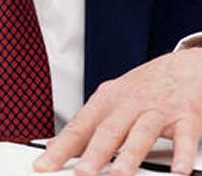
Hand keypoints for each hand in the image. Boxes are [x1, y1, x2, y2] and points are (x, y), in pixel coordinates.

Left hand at [34, 48, 201, 175]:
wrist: (184, 66)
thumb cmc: (144, 87)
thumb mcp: (110, 101)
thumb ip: (86, 125)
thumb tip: (56, 145)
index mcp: (106, 101)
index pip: (78, 127)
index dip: (61, 148)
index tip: (45, 166)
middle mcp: (129, 103)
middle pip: (108, 130)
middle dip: (94, 153)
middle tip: (82, 173)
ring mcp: (157, 109)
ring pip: (141, 132)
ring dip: (130, 154)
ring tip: (119, 174)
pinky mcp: (185, 115)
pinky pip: (184, 136)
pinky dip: (182, 153)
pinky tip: (178, 170)